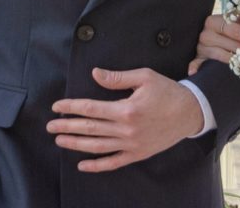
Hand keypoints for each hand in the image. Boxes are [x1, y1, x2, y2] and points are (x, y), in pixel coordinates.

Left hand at [47, 67, 203, 171]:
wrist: (190, 112)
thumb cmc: (167, 91)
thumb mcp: (144, 77)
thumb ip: (118, 78)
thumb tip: (95, 74)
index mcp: (126, 109)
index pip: (91, 109)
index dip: (72, 107)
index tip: (57, 106)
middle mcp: (126, 129)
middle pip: (90, 129)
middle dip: (67, 126)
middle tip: (50, 126)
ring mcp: (131, 144)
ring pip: (97, 147)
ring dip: (76, 144)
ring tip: (60, 140)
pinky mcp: (137, 154)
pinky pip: (113, 162)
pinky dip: (96, 165)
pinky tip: (82, 164)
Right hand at [187, 12, 239, 74]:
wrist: (210, 32)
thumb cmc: (227, 25)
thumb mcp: (236, 18)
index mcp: (213, 21)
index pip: (233, 29)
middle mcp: (205, 34)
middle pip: (228, 44)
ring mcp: (200, 47)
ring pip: (220, 56)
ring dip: (238, 61)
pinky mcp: (198, 58)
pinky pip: (196, 64)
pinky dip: (194, 68)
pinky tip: (193, 73)